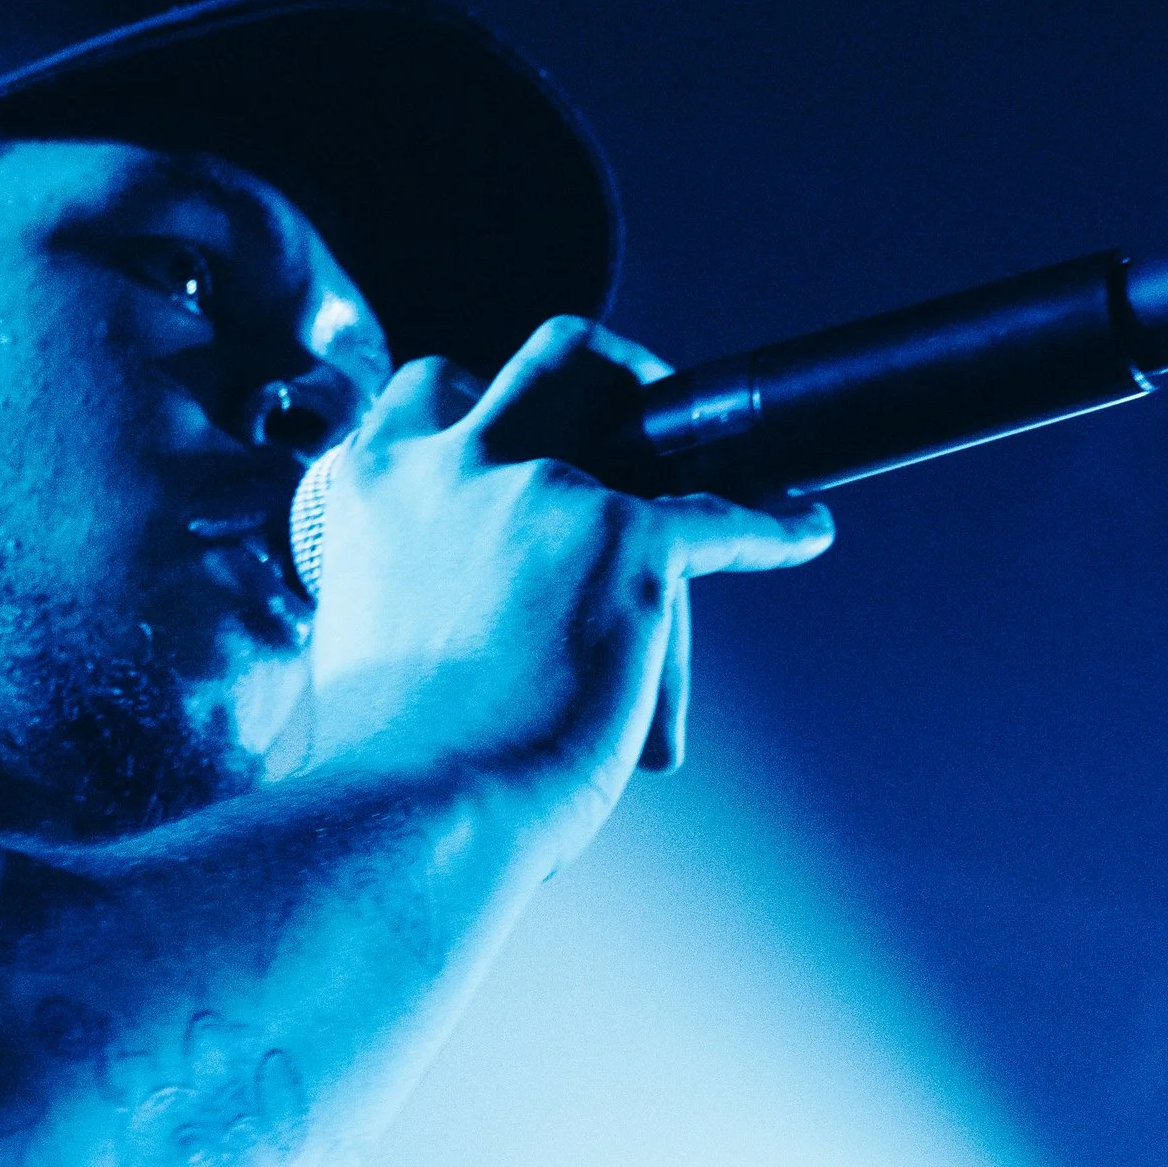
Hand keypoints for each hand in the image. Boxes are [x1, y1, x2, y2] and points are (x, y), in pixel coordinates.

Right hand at [301, 316, 830, 851]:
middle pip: (555, 357)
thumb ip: (405, 589)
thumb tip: (456, 619)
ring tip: (743, 463)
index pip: (434, 389)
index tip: (522, 433)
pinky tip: (804, 530)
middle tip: (644, 410)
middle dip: (612, 371)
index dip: (489, 401)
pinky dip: (775, 524)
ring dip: (698, 436)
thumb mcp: (364, 637)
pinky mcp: (627, 542)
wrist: (412, 809)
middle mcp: (455, 465)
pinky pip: (727, 516)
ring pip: (648, 414)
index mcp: (376, 489)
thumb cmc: (385, 763)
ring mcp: (544, 493)